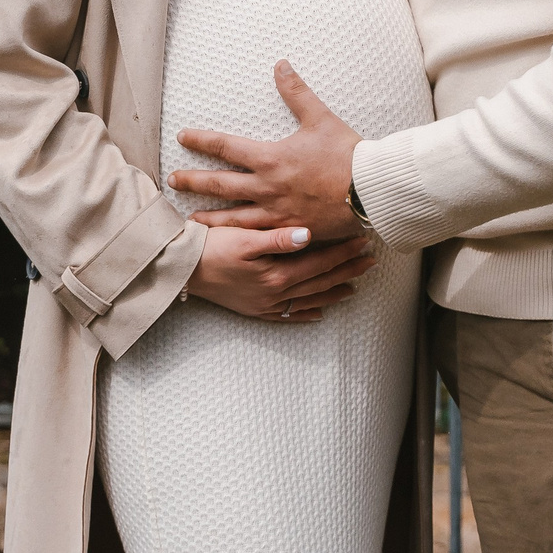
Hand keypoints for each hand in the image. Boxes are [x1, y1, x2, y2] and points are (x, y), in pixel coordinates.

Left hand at [168, 61, 362, 238]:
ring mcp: (276, 213)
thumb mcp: (320, 117)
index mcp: (271, 158)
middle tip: (173, 182)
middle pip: (220, 185)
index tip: (182, 137)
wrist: (370, 190)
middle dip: (193, 182)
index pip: (225, 146)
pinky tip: (231, 242)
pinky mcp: (289, 231)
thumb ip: (296, 92)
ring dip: (210, 218)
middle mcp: (267, 187)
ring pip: (233, 218)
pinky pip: (257, 237)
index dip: (201, 140)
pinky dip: (239, 239)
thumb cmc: (347, 153)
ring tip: (191, 222)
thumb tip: (280, 64)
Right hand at [185, 224, 377, 321]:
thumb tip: (309, 235)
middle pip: (319, 282)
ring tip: (354, 287)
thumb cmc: (211, 247)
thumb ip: (278, 238)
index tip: (364, 242)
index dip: (343, 252)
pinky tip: (318, 314)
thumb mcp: (244, 237)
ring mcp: (265, 305)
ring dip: (332, 293)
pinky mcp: (253, 310)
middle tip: (370, 262)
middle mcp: (274, 294)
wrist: (181, 269)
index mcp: (276, 274)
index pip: (319, 262)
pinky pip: (286, 316)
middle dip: (346, 271)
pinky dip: (304, 314)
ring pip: (307, 300)